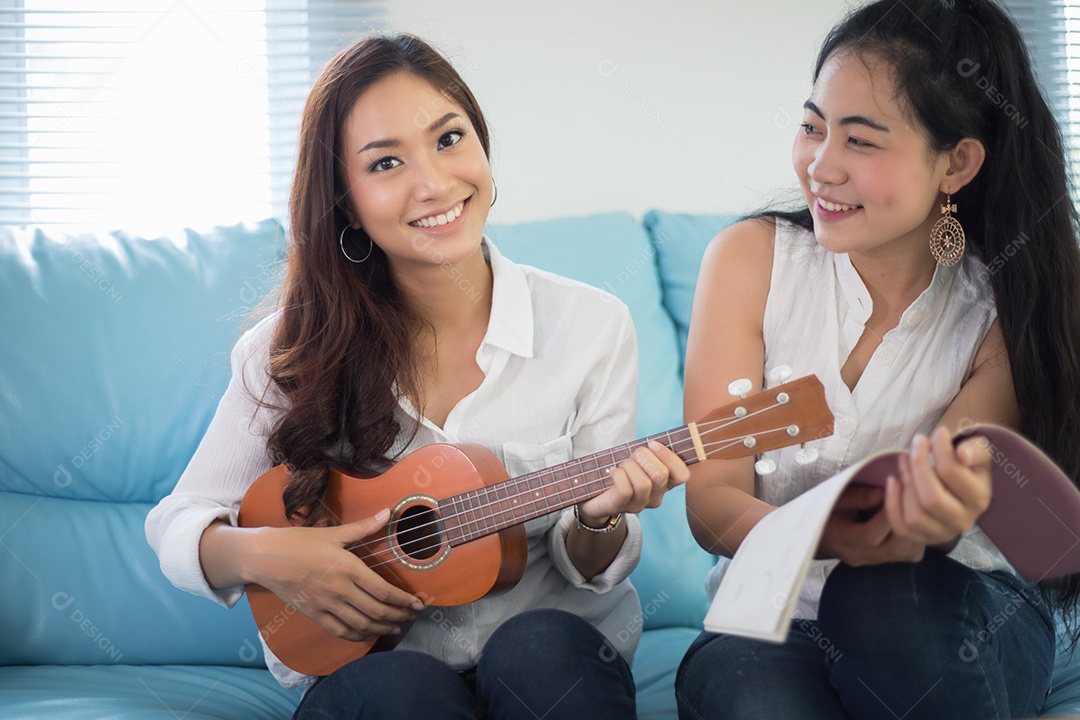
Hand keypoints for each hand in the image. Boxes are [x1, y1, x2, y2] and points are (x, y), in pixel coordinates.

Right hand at [250, 509, 423, 641]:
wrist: (264, 558)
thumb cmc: (298, 541)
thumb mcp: (332, 533)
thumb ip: (363, 527)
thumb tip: (387, 512)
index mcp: (348, 568)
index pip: (383, 591)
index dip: (404, 601)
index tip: (418, 604)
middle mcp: (340, 590)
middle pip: (376, 611)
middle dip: (398, 616)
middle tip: (412, 617)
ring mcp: (327, 605)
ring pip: (361, 624)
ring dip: (382, 628)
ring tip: (395, 628)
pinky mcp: (314, 614)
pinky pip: (340, 631)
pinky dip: (357, 636)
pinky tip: (367, 634)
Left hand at [575, 440, 690, 525]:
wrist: (595, 497)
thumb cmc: (620, 473)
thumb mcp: (638, 461)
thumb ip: (650, 452)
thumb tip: (656, 441)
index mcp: (664, 484)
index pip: (682, 475)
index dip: (669, 456)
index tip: (653, 444)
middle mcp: (655, 497)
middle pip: (661, 474)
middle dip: (643, 456)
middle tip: (632, 455)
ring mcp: (638, 505)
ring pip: (643, 483)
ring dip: (629, 466)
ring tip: (621, 466)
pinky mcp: (620, 507)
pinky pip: (625, 490)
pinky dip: (618, 474)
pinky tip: (612, 472)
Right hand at [816, 485, 924, 564]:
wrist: (822, 535)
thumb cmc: (827, 511)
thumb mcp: (834, 498)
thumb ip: (856, 496)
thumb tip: (882, 492)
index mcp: (842, 541)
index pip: (869, 535)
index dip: (886, 513)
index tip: (896, 489)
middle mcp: (861, 556)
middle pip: (895, 547)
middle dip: (909, 521)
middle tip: (914, 496)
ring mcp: (876, 561)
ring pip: (908, 552)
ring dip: (917, 528)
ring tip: (918, 505)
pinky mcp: (888, 561)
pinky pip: (911, 553)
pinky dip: (917, 535)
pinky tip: (915, 518)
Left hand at [883, 426, 992, 547]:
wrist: (959, 490)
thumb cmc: (966, 467)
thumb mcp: (977, 453)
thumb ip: (975, 449)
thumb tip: (962, 454)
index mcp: (980, 498)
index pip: (951, 473)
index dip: (938, 448)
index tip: (936, 432)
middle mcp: (963, 520)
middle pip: (931, 498)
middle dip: (917, 466)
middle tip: (916, 443)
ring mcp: (942, 533)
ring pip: (915, 515)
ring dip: (905, 483)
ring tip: (904, 459)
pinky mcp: (922, 539)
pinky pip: (901, 528)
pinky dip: (892, 504)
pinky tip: (892, 481)